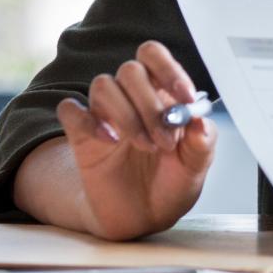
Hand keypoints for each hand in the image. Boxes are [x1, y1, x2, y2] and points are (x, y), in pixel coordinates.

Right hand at [52, 40, 216, 240]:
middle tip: (165, 140)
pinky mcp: (81, 136)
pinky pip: (70, 110)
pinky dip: (88, 120)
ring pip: (103, 85)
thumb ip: (203, 141)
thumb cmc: (171, 183)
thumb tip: (200, 119)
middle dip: (150, 104)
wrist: (143, 217)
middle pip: (130, 70)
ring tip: (145, 146)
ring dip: (126, 115)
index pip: (154, 56)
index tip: (185, 98)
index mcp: (161, 92)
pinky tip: (109, 140)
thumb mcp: (196, 167)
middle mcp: (131, 97)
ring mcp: (105, 114)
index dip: (169, 69)